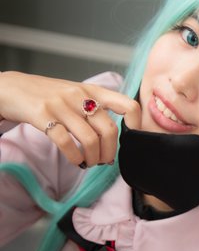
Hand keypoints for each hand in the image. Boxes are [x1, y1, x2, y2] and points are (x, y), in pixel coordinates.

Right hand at [0, 71, 140, 166]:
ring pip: (90, 139)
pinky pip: (66, 142)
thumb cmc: (45, 95)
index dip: (135, 123)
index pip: (127, 104)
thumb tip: (113, 133)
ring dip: (93, 158)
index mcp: (91, 90)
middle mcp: (79, 95)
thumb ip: (94, 106)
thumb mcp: (75, 93)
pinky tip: (75, 160)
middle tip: (104, 161)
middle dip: (109, 152)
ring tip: (89, 163)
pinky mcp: (43, 115)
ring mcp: (61, 104)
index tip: (131, 138)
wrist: (10, 87)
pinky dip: (75, 157)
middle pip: (109, 130)